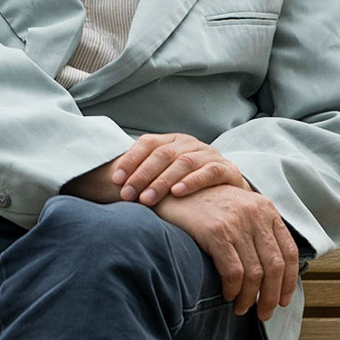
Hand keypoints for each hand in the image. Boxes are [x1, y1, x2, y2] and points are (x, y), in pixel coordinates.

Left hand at [110, 132, 248, 206]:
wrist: (229, 190)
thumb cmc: (189, 183)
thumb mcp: (166, 174)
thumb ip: (145, 175)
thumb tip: (110, 185)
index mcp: (172, 140)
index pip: (147, 143)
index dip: (130, 160)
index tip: (115, 180)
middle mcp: (189, 143)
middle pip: (162, 154)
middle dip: (142, 175)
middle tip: (127, 195)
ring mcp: (208, 154)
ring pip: (182, 163)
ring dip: (162, 182)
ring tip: (147, 199)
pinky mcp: (225, 168)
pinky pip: (208, 172)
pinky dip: (192, 182)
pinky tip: (178, 193)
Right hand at [151, 184, 298, 320]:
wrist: (170, 191)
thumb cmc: (205, 207)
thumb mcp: (238, 210)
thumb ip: (257, 231)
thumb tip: (273, 272)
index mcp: (266, 209)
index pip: (289, 251)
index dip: (289, 281)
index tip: (284, 300)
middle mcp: (256, 214)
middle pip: (276, 266)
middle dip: (272, 296)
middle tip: (264, 313)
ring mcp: (236, 222)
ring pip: (255, 274)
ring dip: (250, 298)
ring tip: (242, 308)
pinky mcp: (216, 232)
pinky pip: (234, 272)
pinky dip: (233, 290)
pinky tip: (227, 295)